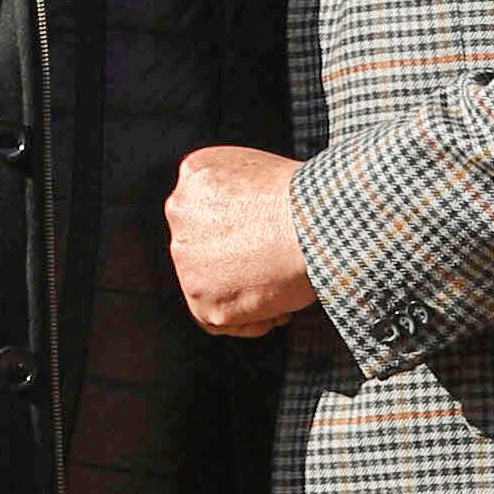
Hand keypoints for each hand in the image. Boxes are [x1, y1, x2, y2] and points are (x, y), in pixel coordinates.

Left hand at [165, 146, 314, 335]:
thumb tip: (250, 227)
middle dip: (235, 261)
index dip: (236, 229)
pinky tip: (276, 314)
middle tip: (273, 268)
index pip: (204, 208)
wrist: (314, 224)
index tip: (264, 240)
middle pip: (202, 246)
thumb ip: (241, 193)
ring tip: (282, 290)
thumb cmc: (309, 198)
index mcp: (196, 172)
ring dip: (241, 292)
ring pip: (207, 283)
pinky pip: (218, 320)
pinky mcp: (200, 298)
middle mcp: (179, 210)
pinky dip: (249, 321)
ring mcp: (185, 257)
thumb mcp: (265, 172)